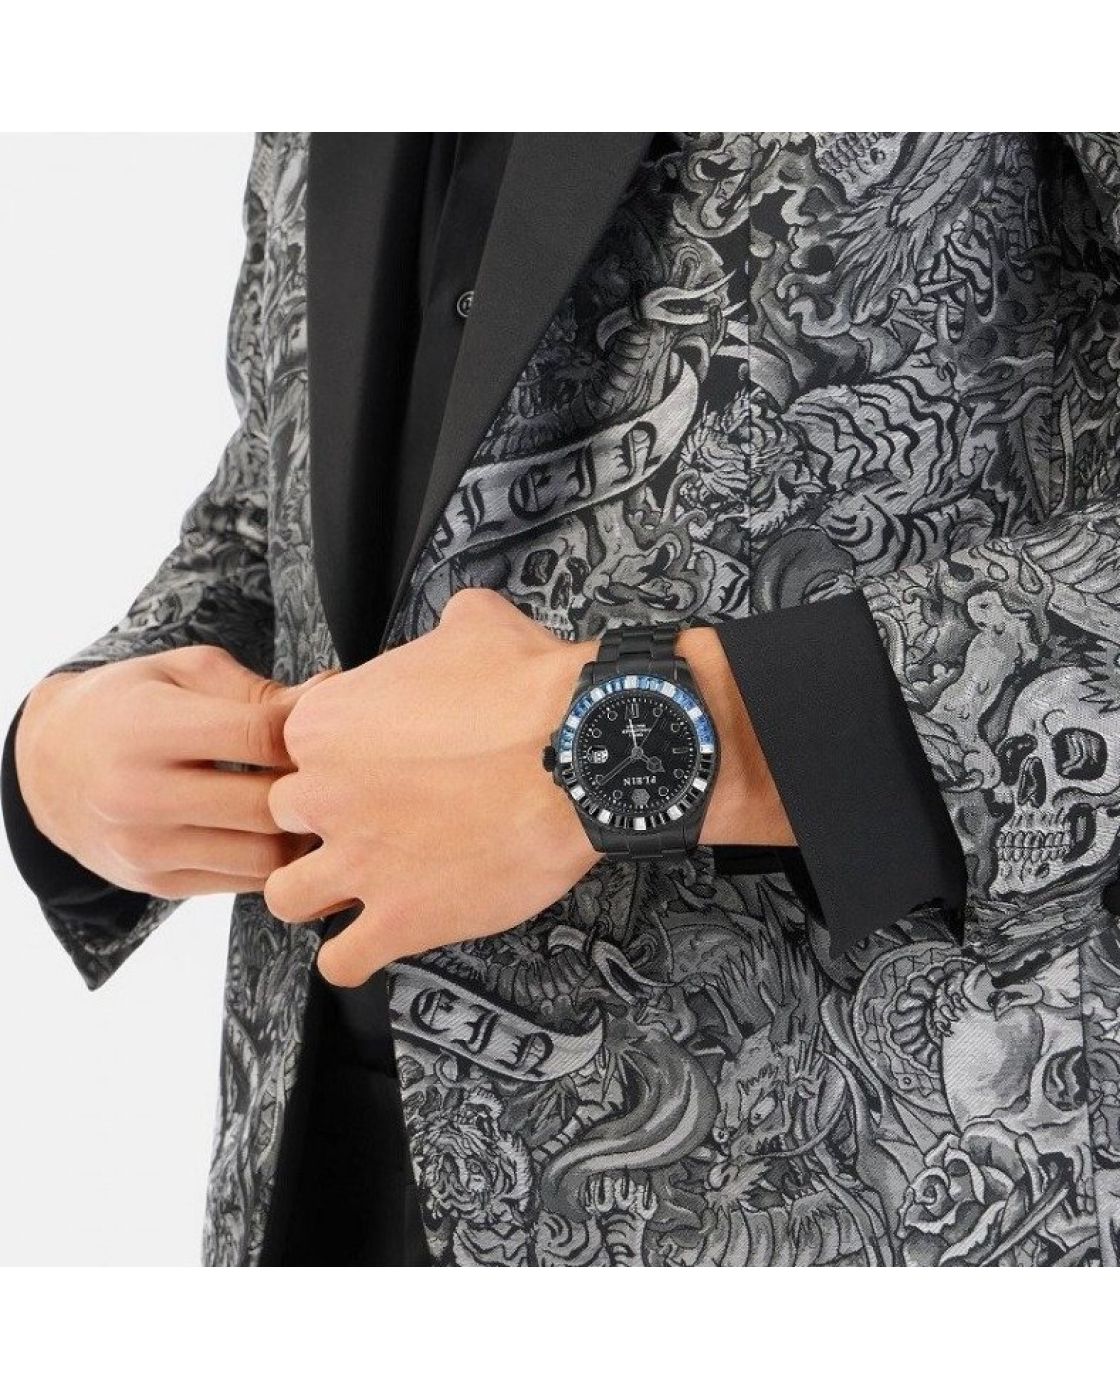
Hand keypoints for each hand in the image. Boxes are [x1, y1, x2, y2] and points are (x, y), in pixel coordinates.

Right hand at [16, 647, 315, 898]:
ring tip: (311, 803)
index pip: (258, 736)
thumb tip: (331, 695)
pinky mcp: (157, 884)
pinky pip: (244, 882)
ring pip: (264, 857)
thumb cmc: (129, 705)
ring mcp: (146, 848)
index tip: (324, 724)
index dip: (307, 730)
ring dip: (302, 833)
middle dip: (312, 789)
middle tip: (332, 772)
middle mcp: (138, 795)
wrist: (50, 767)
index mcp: (146, 728)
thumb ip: (256, 689)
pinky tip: (279, 829)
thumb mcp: (182, 673)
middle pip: (266, 806)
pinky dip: (275, 858)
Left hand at [265, 589, 600, 984]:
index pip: (290, 752)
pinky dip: (354, 956)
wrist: (582, 752)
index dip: (329, 763)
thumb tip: (454, 623)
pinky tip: (382, 936)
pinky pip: (340, 962)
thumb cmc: (532, 687)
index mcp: (326, 722)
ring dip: (318, 893)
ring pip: (287, 896)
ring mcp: (358, 862)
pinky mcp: (400, 919)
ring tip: (359, 888)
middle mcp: (325, 793)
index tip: (367, 769)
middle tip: (371, 824)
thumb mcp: (476, 623)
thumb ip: (440, 627)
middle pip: (283, 821)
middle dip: (321, 825)